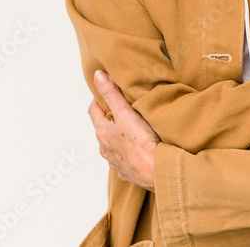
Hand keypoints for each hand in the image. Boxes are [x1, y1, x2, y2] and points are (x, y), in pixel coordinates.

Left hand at [88, 70, 159, 191]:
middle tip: (122, 107)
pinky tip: (137, 150)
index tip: (105, 91)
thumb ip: (111, 94)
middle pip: (103, 128)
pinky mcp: (128, 173)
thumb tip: (97, 76)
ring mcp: (115, 162)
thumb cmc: (141, 144)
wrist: (156, 172)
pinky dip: (128, 153)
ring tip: (132, 129)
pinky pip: (124, 160)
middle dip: (110, 117)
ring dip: (118, 136)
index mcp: (103, 132)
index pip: (93, 110)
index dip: (98, 99)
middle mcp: (105, 149)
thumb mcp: (125, 113)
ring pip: (113, 145)